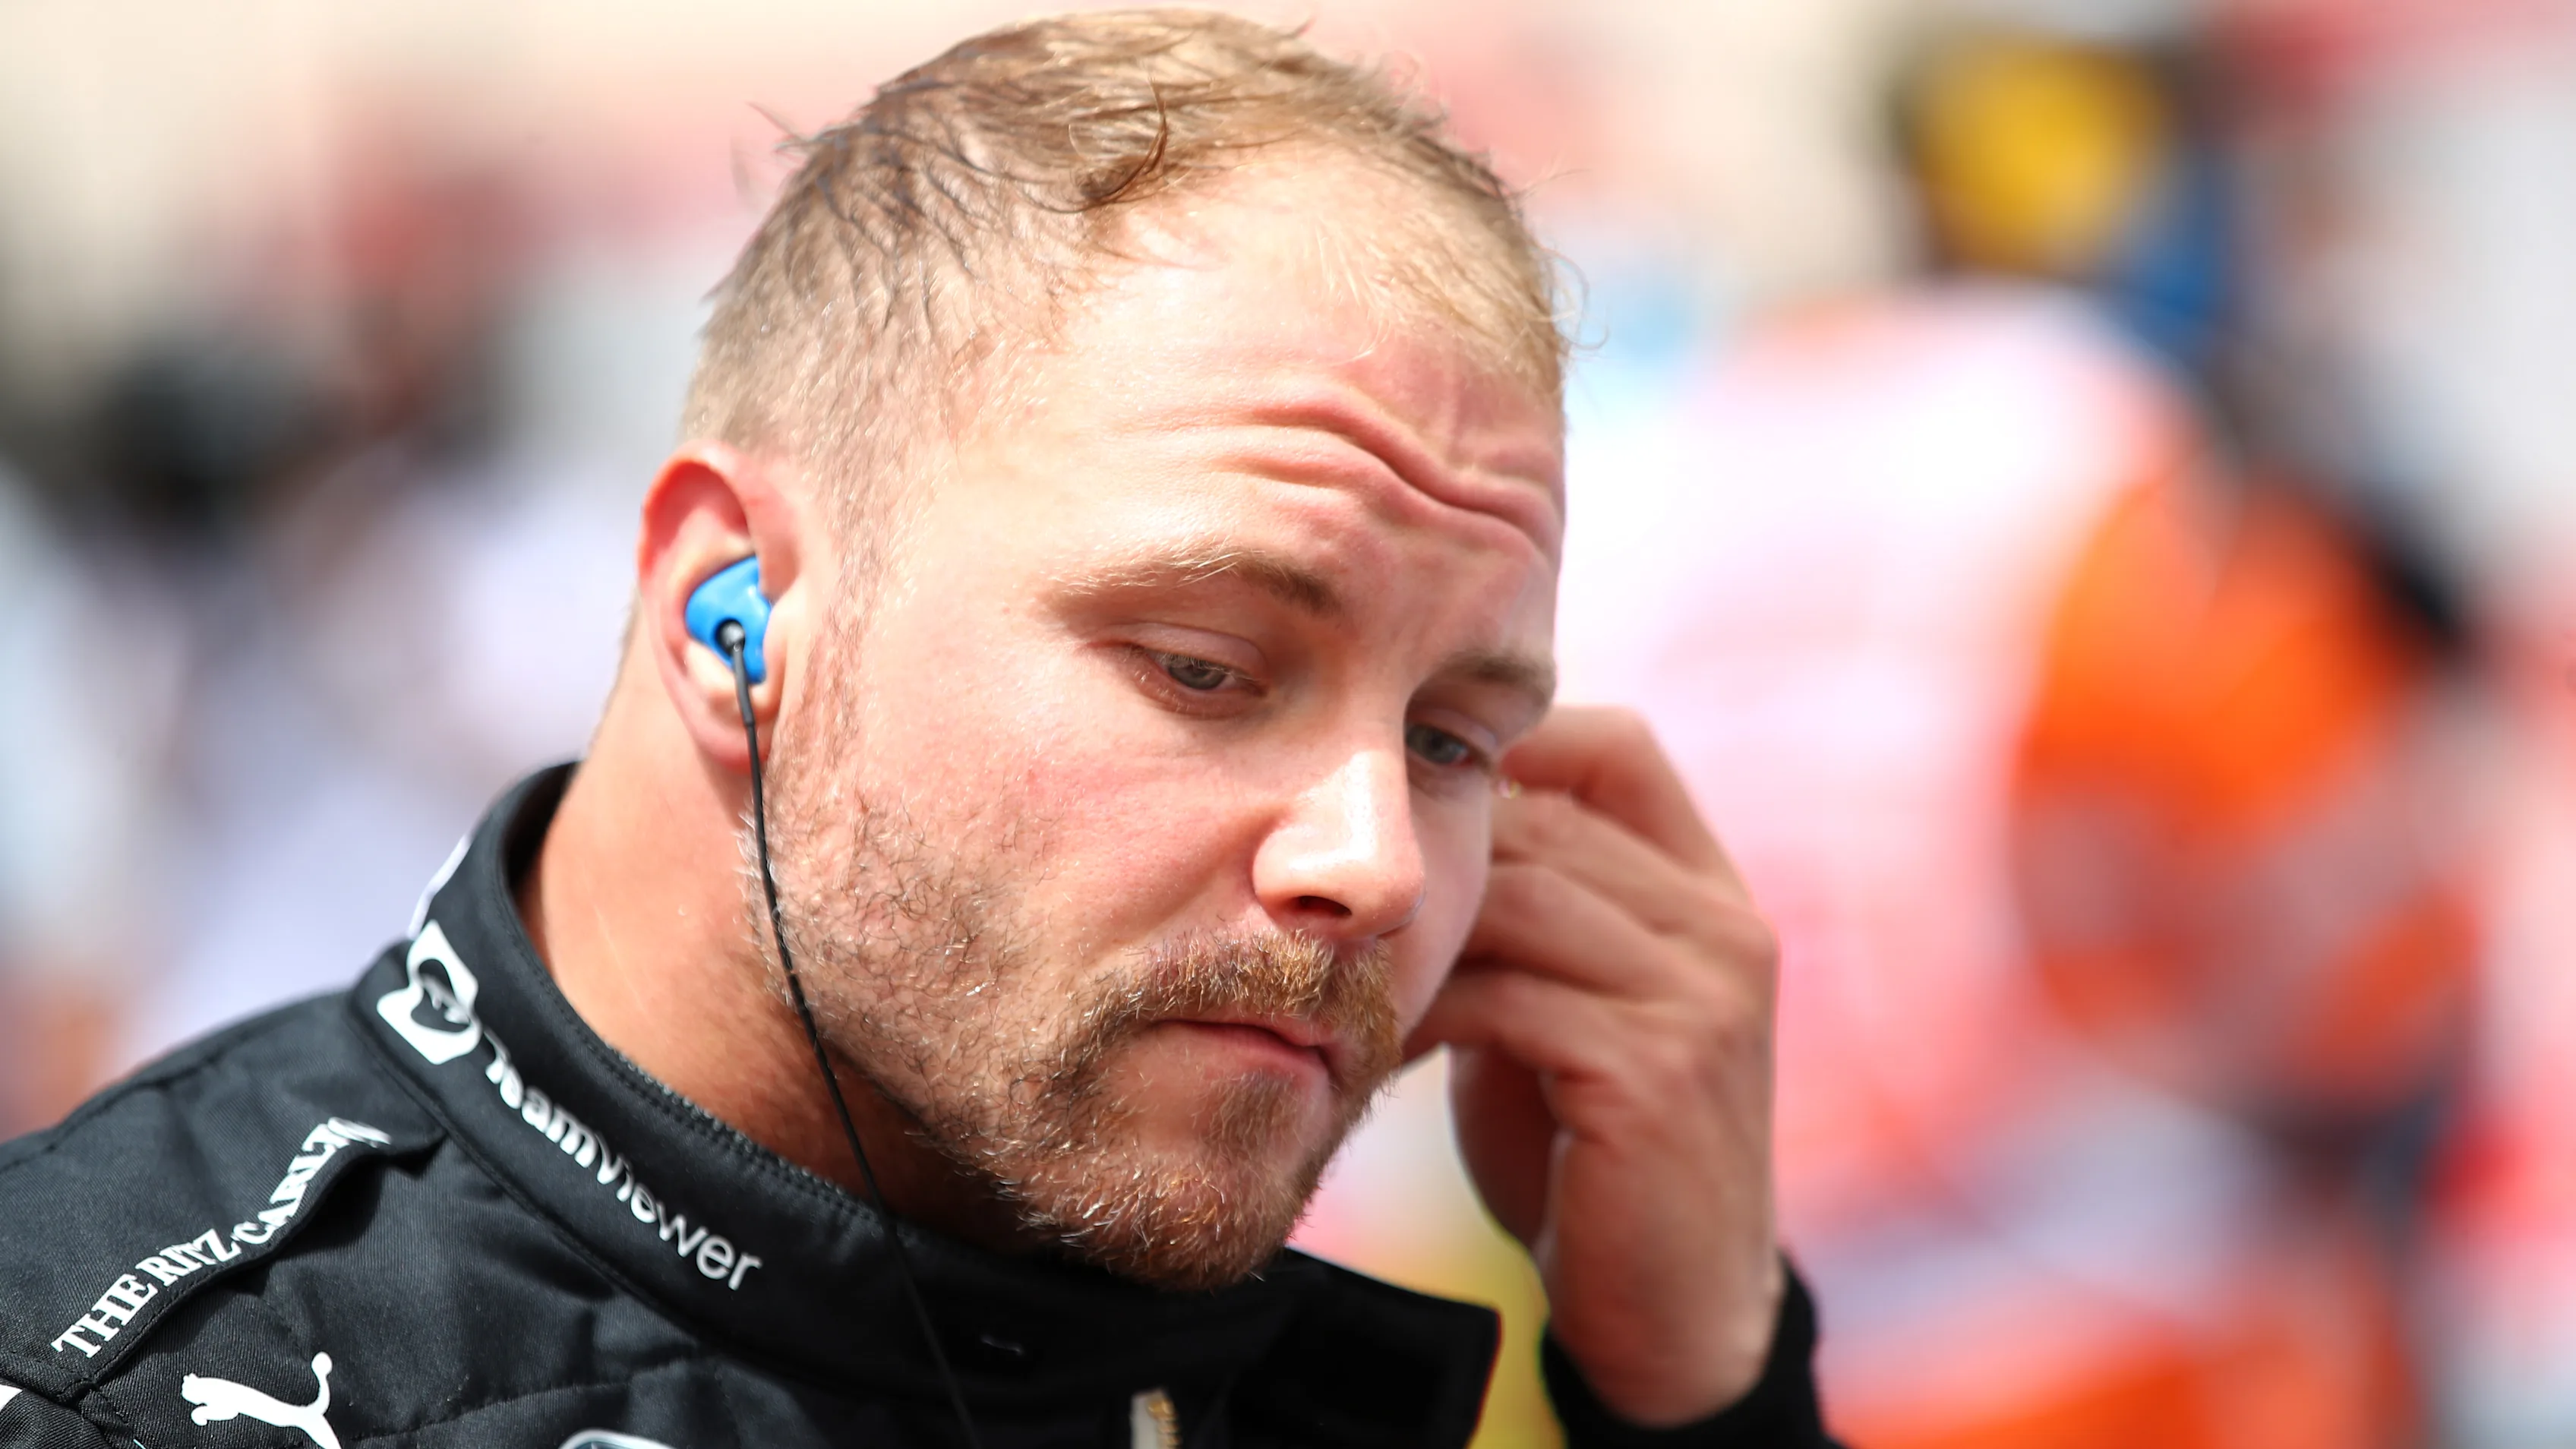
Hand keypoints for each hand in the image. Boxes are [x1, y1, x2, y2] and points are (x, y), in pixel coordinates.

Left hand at [1409, 706, 1784, 1426]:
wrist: (1669, 1312)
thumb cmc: (1592, 1150)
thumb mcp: (1570, 1008)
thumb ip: (1529, 917)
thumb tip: (1409, 819)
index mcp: (1711, 896)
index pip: (1620, 748)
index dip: (1512, 741)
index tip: (1402, 793)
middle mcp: (1723, 929)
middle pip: (1547, 820)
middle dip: (1430, 851)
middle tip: (1330, 891)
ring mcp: (1699, 999)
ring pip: (1522, 896)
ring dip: (1418, 933)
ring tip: (1343, 973)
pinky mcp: (1653, 1071)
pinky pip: (1507, 997)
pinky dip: (1426, 1012)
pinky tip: (1379, 1046)